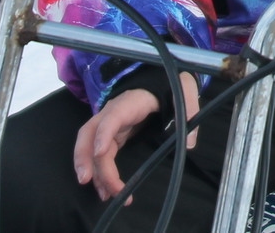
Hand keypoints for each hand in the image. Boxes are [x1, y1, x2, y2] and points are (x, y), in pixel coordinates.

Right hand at [73, 72, 198, 201]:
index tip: (101, 153)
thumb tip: (190, 142)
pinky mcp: (115, 135)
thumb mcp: (184, 89)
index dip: (103, 134)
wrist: (162, 80)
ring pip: (90, 147)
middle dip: (84, 156)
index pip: (111, 117)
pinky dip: (100, 172)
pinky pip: (100, 154)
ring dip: (93, 170)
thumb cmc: (170, 84)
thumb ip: (190, 109)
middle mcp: (114, 113)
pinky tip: (106, 189)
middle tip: (86, 179)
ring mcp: (111, 124)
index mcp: (130, 102)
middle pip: (90, 133)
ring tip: (105, 194)